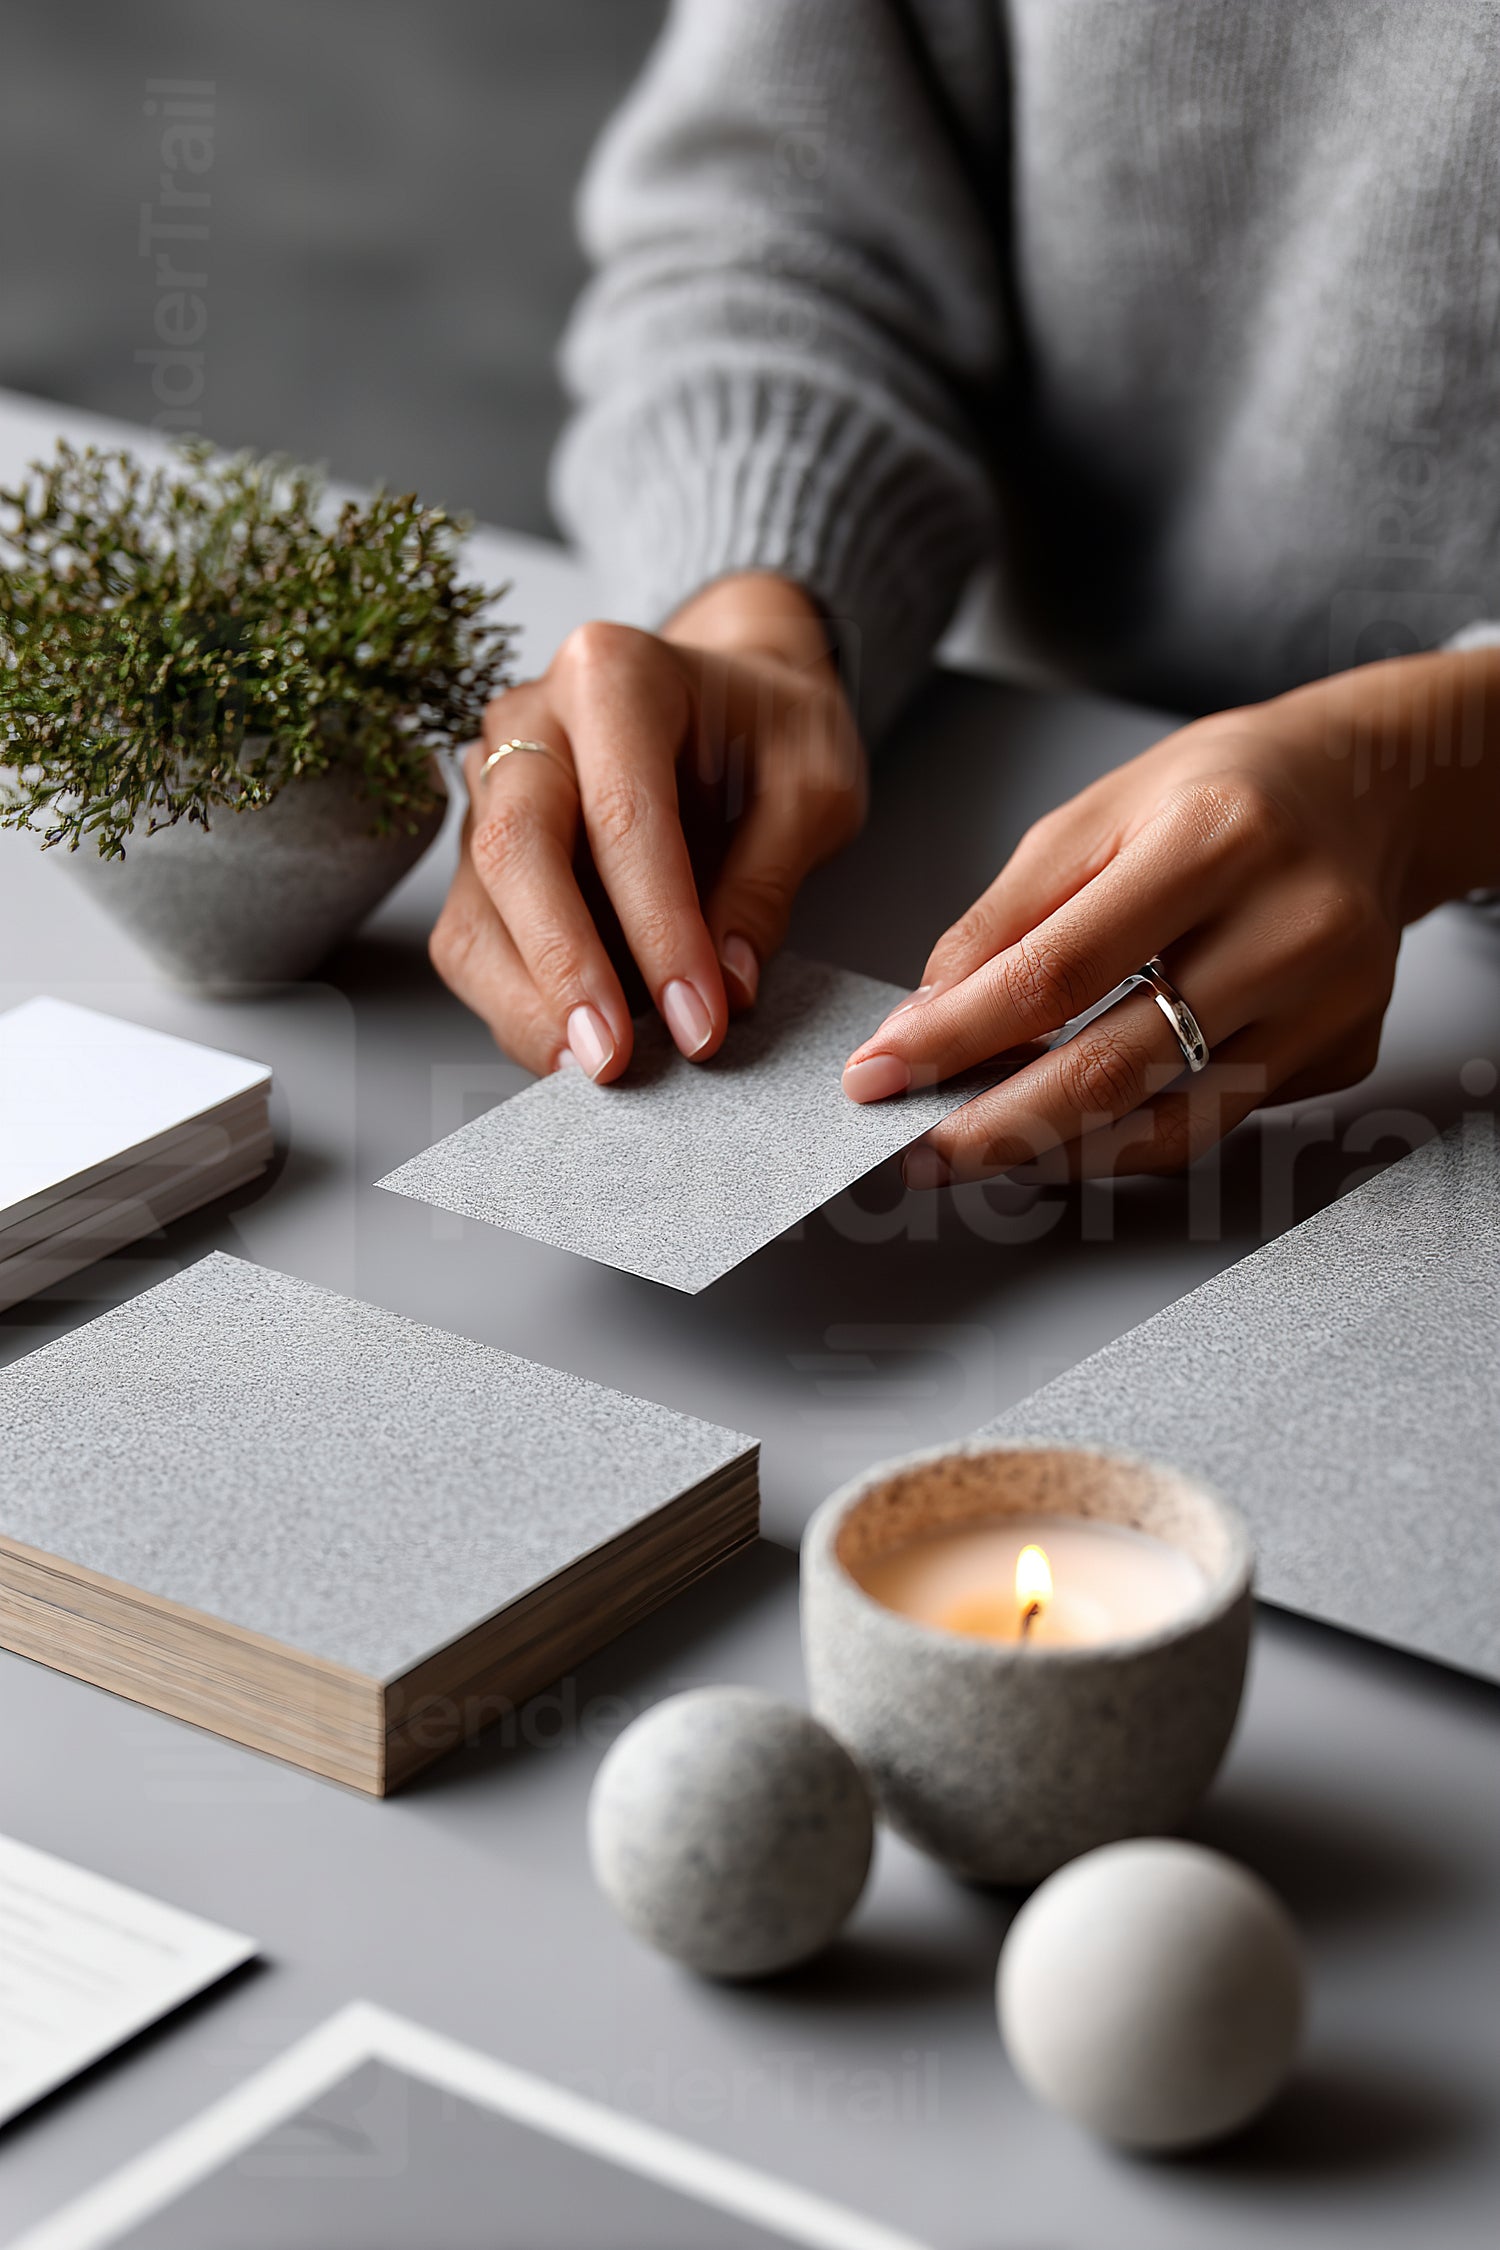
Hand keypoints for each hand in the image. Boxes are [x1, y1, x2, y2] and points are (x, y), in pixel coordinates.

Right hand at [430, 574, 864, 1077]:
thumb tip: (727, 986)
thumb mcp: (813, 786)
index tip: (701, 1019)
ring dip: (528, 1002)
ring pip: (476, 908)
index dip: (659, 930)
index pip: (623, 814)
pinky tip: (574, 1046)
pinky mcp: (481, 852)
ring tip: (594, 1068)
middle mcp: (530, 719)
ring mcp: (492, 785)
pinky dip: (517, 1004)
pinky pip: (474, 940)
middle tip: (614, 1059)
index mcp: (614, 674)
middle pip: (516, 850)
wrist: (731, 698)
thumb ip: (769, 880)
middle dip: (566, 968)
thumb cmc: (770, 732)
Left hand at [841, 648, 1499, 1183]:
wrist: (1364, 793)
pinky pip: (1217, 1120)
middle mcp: (1288, 926)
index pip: (1055, 972)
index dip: (954, 1038)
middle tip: (917, 1149)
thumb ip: (1005, 921)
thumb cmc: (1223, 795)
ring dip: (1058, 1153)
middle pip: (1113, 1069)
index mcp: (1214, 839)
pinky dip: (1133, 1135)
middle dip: (994, 1126)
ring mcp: (1329, 1002)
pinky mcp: (1344, 1052)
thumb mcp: (1094, 816)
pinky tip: (1076, 1126)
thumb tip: (926, 1021)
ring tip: (981, 1150)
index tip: (882, 1072)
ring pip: (1171, 1125)